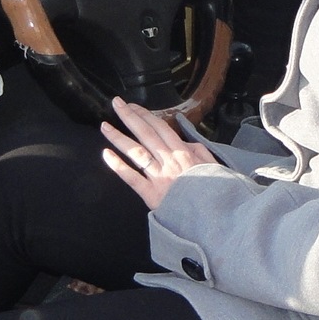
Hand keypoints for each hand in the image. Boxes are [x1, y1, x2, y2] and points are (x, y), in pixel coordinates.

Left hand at [101, 96, 215, 209]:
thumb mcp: (212, 164)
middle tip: (116, 103)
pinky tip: (106, 155)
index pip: (160, 128)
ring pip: (136, 152)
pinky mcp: (151, 194)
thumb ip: (197, 149)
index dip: (145, 115)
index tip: (133, 106)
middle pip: (145, 134)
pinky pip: (132, 178)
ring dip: (119, 137)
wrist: (214, 215)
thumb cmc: (214, 192)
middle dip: (129, 117)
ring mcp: (159, 177)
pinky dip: (118, 166)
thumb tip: (182, 140)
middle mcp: (169, 160)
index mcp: (184, 152)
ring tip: (105, 126)